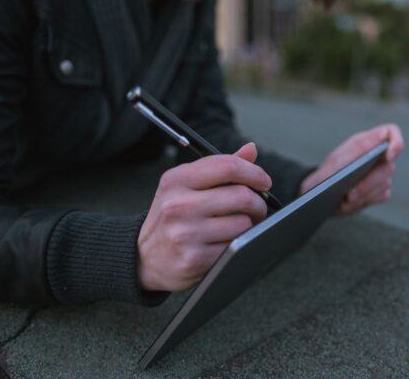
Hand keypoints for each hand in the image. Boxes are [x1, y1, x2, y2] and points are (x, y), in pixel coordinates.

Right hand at [137, 143, 270, 291]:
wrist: (145, 257)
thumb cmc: (173, 216)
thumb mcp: (186, 186)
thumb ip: (219, 168)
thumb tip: (251, 149)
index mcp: (176, 180)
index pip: (227, 166)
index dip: (254, 172)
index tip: (264, 181)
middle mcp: (178, 205)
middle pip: (241, 195)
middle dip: (258, 202)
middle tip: (257, 207)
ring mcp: (185, 233)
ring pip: (243, 223)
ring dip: (249, 225)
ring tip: (239, 225)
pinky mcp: (194, 259)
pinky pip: (236, 246)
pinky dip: (238, 244)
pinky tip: (226, 243)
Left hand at [299, 124, 404, 215]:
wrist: (319, 195)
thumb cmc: (328, 173)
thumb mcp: (338, 160)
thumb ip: (361, 147)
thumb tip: (382, 135)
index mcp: (367, 142)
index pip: (391, 133)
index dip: (396, 142)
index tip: (388, 156)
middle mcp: (377, 157)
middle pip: (389, 166)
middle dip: (369, 182)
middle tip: (350, 195)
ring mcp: (381, 175)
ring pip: (385, 184)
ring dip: (364, 194)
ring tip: (345, 199)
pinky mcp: (380, 191)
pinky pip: (381, 196)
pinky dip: (364, 200)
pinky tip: (349, 203)